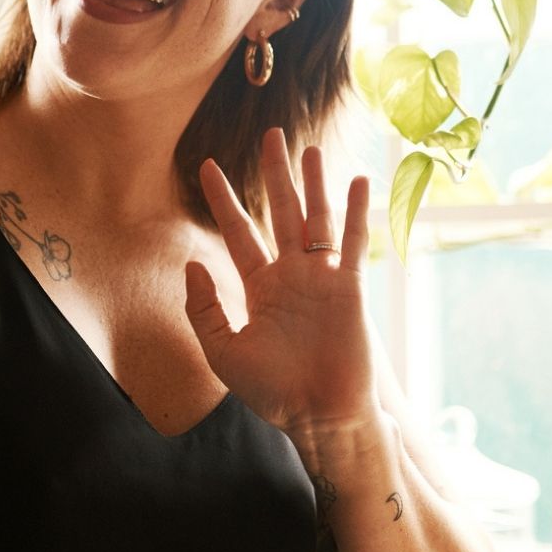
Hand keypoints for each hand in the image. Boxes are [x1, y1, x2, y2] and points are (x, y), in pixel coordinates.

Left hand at [183, 130, 376, 435]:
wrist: (319, 418)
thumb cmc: (273, 393)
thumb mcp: (223, 351)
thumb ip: (203, 309)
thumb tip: (192, 263)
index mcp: (260, 288)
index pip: (239, 232)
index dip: (224, 199)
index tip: (207, 165)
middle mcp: (292, 276)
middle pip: (282, 212)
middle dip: (275, 174)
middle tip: (272, 134)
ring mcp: (322, 280)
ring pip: (317, 219)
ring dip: (314, 183)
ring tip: (309, 148)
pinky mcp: (350, 289)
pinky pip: (353, 243)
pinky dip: (357, 211)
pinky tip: (358, 180)